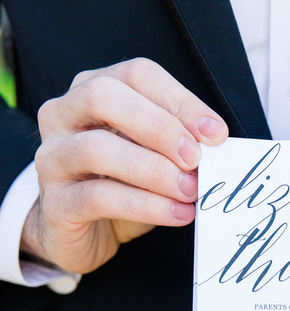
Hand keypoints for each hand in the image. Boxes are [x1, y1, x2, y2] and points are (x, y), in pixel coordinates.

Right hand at [22, 58, 227, 273]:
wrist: (85, 235)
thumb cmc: (122, 186)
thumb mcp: (151, 155)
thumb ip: (175, 141)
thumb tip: (216, 142)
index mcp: (91, 90)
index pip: (136, 74)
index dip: (179, 100)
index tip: (215, 133)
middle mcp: (62, 116)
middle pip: (104, 96)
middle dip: (159, 126)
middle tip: (195, 159)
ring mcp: (52, 158)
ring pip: (96, 148)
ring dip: (153, 170)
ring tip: (190, 191)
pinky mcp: (55, 202)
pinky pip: (98, 197)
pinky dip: (145, 205)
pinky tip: (177, 214)